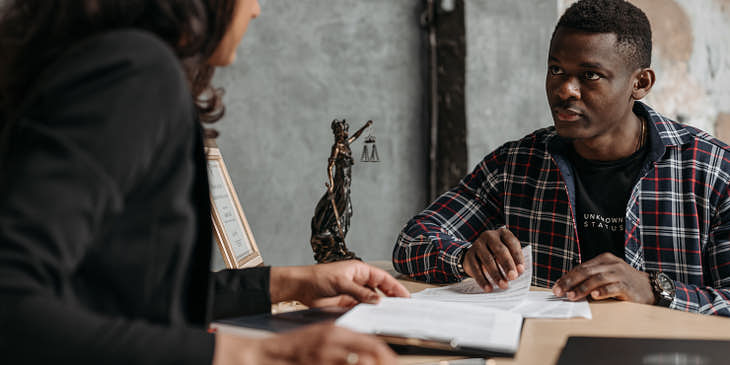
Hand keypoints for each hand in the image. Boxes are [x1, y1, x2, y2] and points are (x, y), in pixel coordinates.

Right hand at [214, 322, 397, 364]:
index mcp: (336, 331)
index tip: (393, 361)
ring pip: (360, 362)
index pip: (371, 342)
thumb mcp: (322, 337)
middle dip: (385, 361)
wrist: (267, 353)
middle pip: (371, 353)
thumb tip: (366, 353)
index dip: (386, 355)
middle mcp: (333, 341)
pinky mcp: (317, 364)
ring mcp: (325, 355)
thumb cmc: (295, 347)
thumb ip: (343, 342)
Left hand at [270, 260, 409, 307]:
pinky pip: (361, 308)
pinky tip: (372, 317)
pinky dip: (367, 312)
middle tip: (401, 307)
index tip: (405, 296)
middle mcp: (358, 281)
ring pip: (371, 300)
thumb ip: (360, 293)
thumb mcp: (341, 283)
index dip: (395, 287)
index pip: (382, 278)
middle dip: (390, 297)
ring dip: (378, 306)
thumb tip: (377, 300)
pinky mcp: (346, 303)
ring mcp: (353, 292)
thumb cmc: (318, 277)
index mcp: (360, 270)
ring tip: (388, 314)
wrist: (301, 287)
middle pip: (379, 289)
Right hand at [462, 226, 524, 291]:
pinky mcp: (469, 255)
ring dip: (496, 274)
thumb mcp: (508, 252)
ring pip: (487, 260)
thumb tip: (518, 273)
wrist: (477, 253)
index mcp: (503, 233)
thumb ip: (514, 260)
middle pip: (499, 250)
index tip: (521, 270)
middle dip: (507, 265)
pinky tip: (488, 288)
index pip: (512, 243)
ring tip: (503, 285)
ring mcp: (478, 244)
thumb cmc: (498, 254)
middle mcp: (489, 236)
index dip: (517, 257)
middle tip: (513, 277)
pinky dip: (483, 280)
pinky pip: (476, 268)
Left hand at [552, 252, 653, 303]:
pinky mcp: (627, 285)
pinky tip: (594, 296)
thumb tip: (568, 287)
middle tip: (559, 291)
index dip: (567, 276)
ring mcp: (620, 274)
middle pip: (586, 271)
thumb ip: (590, 278)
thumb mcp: (607, 276)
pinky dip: (602, 291)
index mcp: (604, 259)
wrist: (649, 288)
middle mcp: (611, 264)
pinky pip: (612, 287)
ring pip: (597, 279)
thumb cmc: (624, 282)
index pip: (581, 267)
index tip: (556, 286)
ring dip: (582, 288)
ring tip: (571, 296)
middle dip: (570, 281)